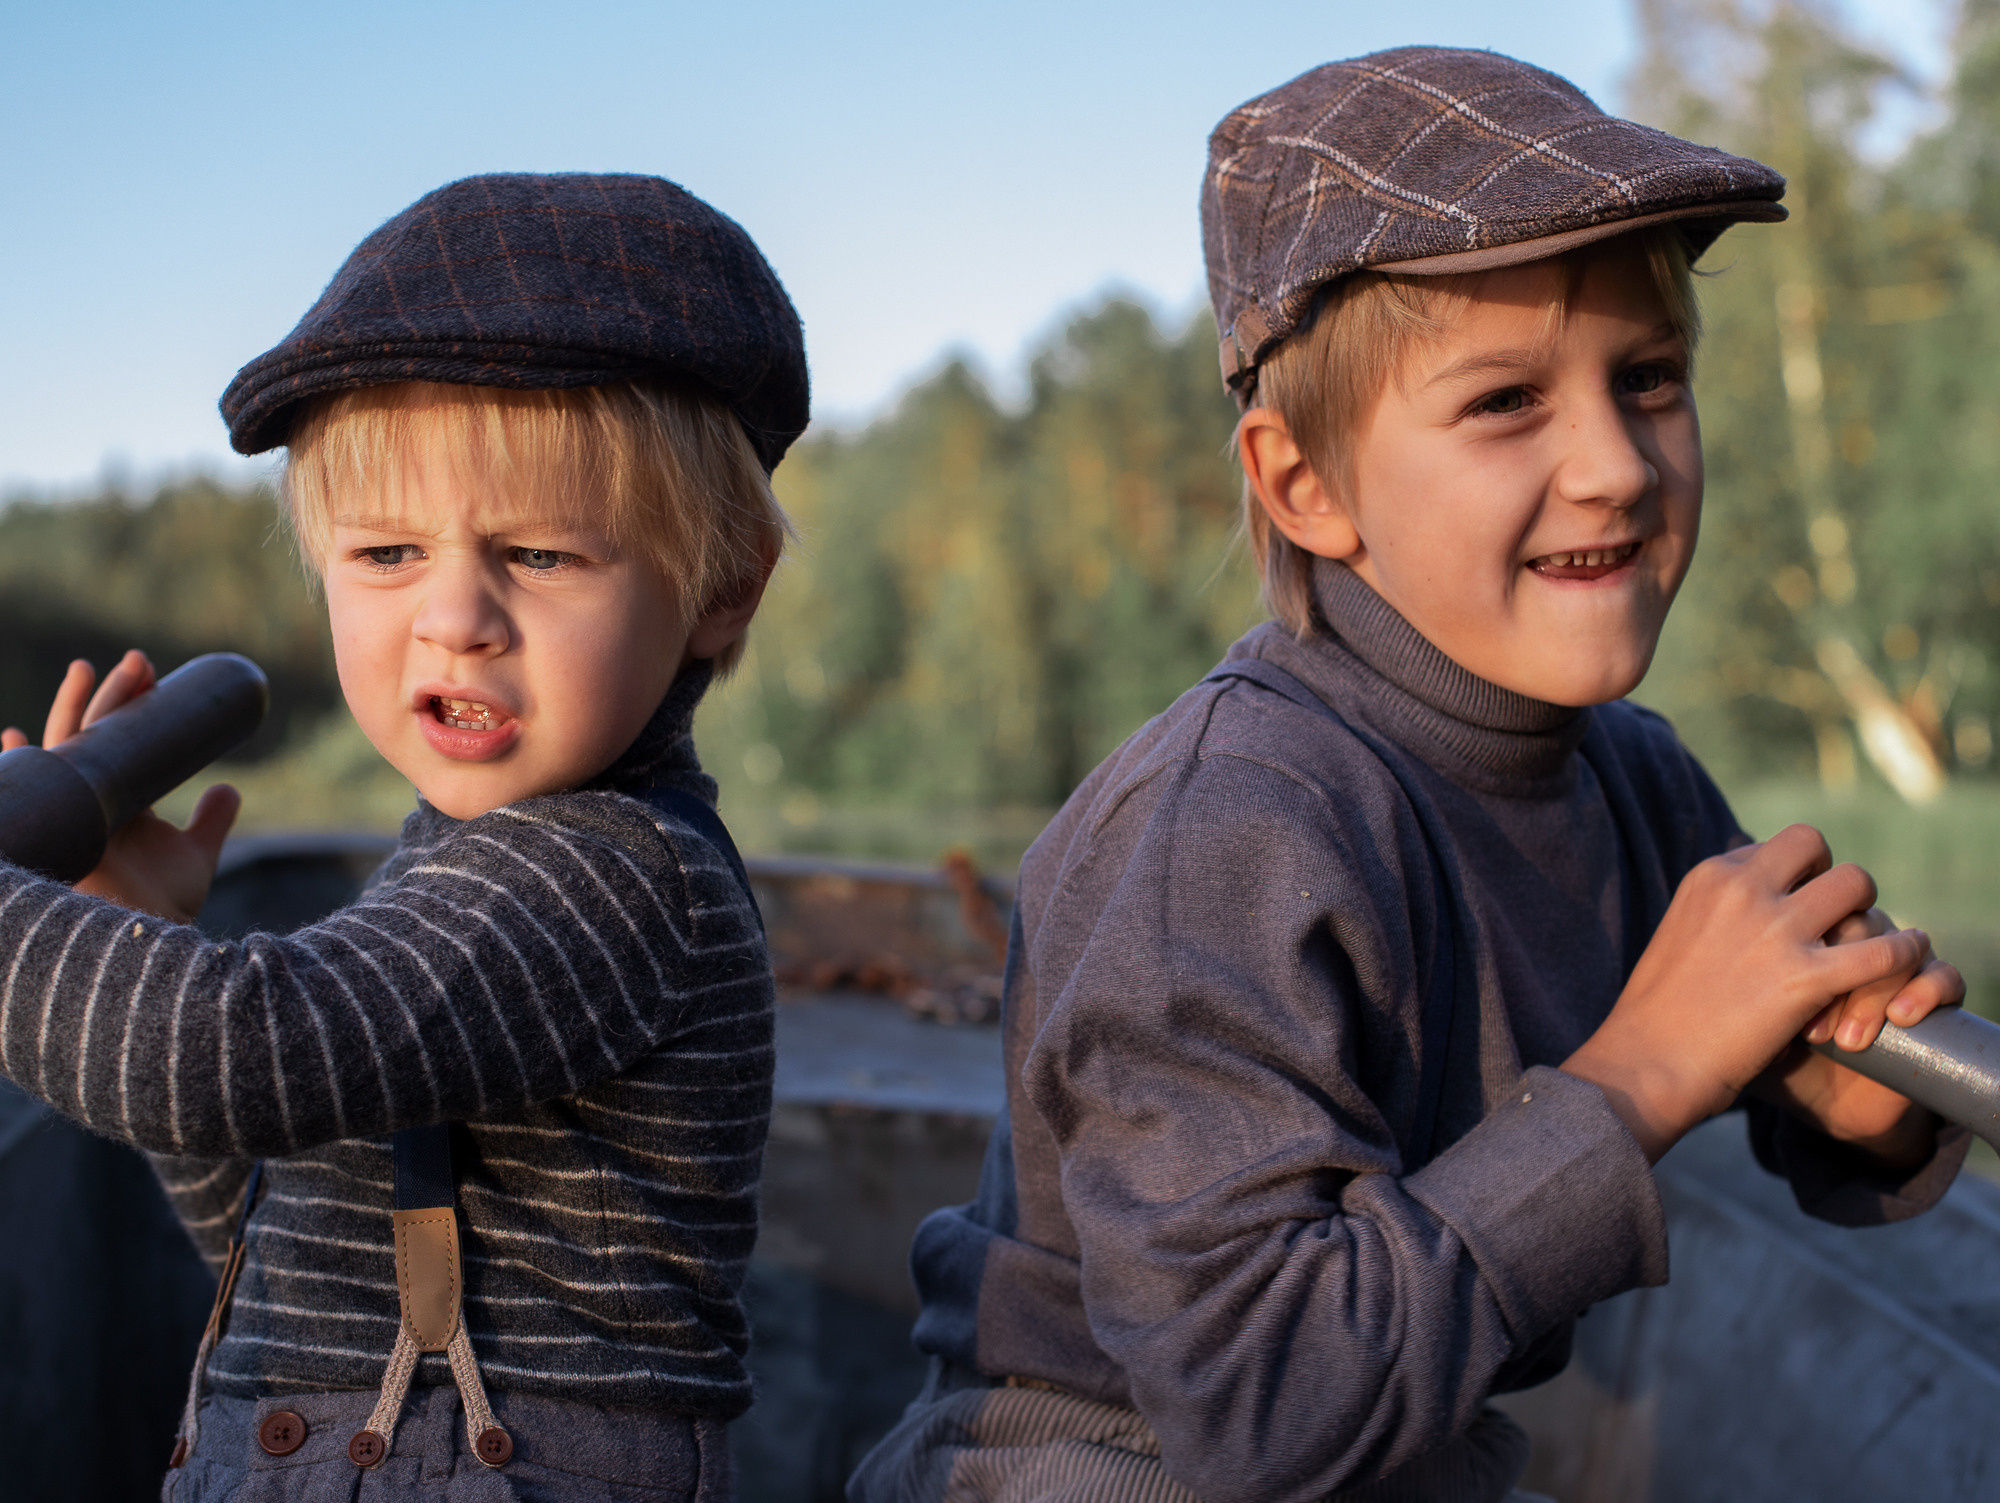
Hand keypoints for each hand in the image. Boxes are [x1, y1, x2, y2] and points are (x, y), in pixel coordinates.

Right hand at [1, 651, 240, 923]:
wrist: (149, 943)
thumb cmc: (161, 906)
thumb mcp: (194, 856)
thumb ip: (209, 822)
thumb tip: (228, 787)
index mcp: (117, 803)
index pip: (117, 743)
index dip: (129, 708)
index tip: (147, 675)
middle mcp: (90, 804)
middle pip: (91, 737)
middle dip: (108, 697)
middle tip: (138, 661)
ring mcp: (74, 814)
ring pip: (67, 750)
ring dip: (75, 709)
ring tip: (89, 670)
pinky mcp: (63, 833)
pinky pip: (39, 788)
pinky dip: (21, 765)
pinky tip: (13, 739)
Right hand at [1562, 825, 1929, 1162]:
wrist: (1645, 1064)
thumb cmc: (1658, 1014)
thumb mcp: (1679, 935)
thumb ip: (1716, 912)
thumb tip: (1749, 909)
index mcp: (1709, 876)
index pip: (1776, 847)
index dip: (1797, 876)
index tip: (1800, 910)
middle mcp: (1741, 889)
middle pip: (1816, 846)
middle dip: (1831, 878)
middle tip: (1835, 922)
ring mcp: (1774, 930)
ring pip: (1857, 884)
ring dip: (1866, 912)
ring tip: (1863, 948)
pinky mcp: (1804, 978)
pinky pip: (1883, 950)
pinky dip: (1903, 955)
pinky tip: (1903, 970)